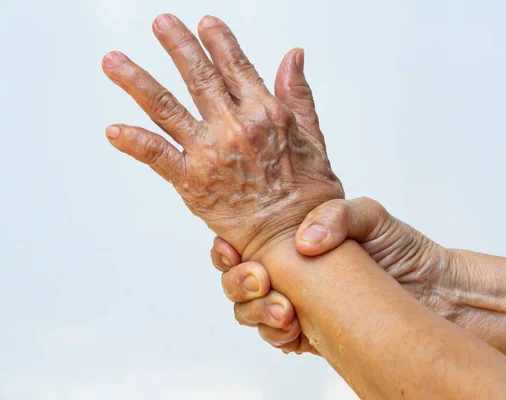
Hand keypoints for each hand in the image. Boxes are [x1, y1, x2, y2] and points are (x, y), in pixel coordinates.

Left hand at [102, 14, 342, 257]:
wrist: (293, 239)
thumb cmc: (307, 194)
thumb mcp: (314, 137)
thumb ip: (298, 94)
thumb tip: (293, 55)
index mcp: (266, 112)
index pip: (235, 66)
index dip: (219, 41)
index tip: (205, 23)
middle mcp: (234, 127)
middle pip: (198, 77)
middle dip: (176, 45)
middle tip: (160, 23)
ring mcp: (210, 153)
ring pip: (166, 108)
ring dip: (137, 81)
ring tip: (114, 61)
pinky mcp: (192, 182)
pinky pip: (157, 156)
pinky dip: (134, 142)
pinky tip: (114, 130)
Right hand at [212, 197, 461, 353]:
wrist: (435, 291)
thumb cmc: (401, 248)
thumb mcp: (370, 216)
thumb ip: (337, 215)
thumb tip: (306, 240)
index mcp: (294, 240)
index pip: (245, 242)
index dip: (226, 248)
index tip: (230, 248)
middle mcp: (291, 272)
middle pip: (238, 281)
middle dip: (237, 282)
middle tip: (260, 279)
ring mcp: (299, 303)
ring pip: (252, 313)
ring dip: (256, 312)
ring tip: (285, 310)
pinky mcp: (313, 332)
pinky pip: (279, 339)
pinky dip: (277, 336)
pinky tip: (295, 328)